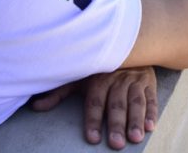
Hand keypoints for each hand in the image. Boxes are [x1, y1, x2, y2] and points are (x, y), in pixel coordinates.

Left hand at [31, 67, 157, 149]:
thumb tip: (35, 106)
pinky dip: (152, 112)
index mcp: (99, 78)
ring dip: (136, 120)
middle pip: (117, 104)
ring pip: (136, 102)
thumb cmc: (99, 66)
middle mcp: (117, 79)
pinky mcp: (149, 82)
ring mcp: (135, 80)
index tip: (92, 138)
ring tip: (135, 138)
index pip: (95, 101)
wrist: (128, 44)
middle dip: (117, 124)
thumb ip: (59, 92)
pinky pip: (151, 98)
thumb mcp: (79, 76)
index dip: (92, 119)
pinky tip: (151, 126)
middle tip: (116, 144)